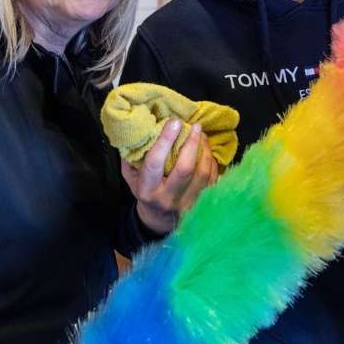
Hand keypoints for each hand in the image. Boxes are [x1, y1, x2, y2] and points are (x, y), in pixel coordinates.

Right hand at [120, 120, 218, 234]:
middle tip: (195, 126)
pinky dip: (211, 161)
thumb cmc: (145, 192)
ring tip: (202, 135)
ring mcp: (188, 202)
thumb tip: (138, 130)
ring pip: (203, 173)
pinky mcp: (203, 203)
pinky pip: (213, 178)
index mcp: (148, 190)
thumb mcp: (131, 177)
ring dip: (205, 150)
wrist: (159, 220)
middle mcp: (169, 198)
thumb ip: (132, 157)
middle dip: (191, 143)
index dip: (165, 141)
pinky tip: (207, 150)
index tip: (174, 122)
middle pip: (185, 168)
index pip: (155, 163)